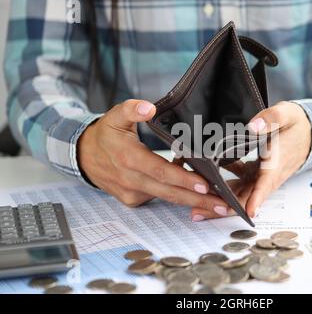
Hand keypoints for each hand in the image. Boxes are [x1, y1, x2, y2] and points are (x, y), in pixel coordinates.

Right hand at [78, 99, 228, 216]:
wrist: (84, 157)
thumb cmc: (106, 135)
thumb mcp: (114, 116)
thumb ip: (131, 109)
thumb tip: (148, 108)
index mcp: (129, 158)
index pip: (161, 171)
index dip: (183, 179)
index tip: (206, 185)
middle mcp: (131, 180)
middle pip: (170, 193)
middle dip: (199, 201)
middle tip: (224, 207)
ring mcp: (132, 193)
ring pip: (167, 198)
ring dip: (193, 203)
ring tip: (219, 206)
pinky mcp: (133, 200)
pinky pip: (160, 198)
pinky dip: (178, 195)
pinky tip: (198, 194)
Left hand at [190, 101, 311, 219]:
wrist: (309, 133)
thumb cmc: (297, 124)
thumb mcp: (287, 114)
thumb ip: (271, 118)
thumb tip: (253, 126)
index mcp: (277, 161)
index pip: (266, 183)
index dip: (257, 198)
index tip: (249, 212)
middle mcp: (269, 174)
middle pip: (249, 196)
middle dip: (227, 206)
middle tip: (201, 212)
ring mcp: (262, 176)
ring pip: (242, 193)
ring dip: (223, 199)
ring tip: (198, 206)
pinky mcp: (257, 173)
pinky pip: (240, 183)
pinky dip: (225, 185)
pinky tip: (207, 182)